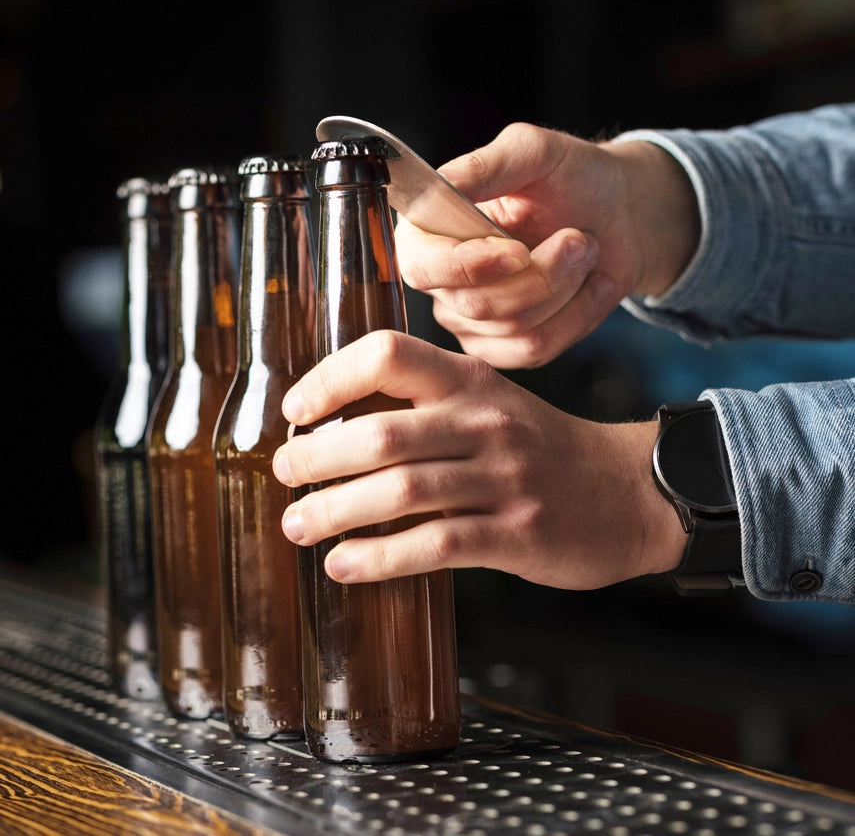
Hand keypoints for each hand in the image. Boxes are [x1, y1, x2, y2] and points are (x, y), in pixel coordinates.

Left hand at [273, 330, 684, 587]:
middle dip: (317, 459)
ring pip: (401, 492)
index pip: (388, 355)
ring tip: (297, 526)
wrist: (629, 491)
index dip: (330, 379)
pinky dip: (380, 558)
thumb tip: (338, 431)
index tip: (295, 413)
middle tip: (284, 476)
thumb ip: (428, 410)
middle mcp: (485, 424)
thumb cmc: (544, 449)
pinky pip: (435, 545)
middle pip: (382, 434)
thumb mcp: (492, 407)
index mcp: (471, 382)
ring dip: (335, 512)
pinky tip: (344, 566)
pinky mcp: (517, 534)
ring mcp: (504, 479)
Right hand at [396, 123, 699, 367]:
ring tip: (586, 252)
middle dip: (544, 274)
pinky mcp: (502, 349)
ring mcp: (469, 321)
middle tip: (579, 238)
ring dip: (567, 288)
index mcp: (430, 230)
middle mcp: (441, 280)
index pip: (420, 266)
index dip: (467, 267)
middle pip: (479, 305)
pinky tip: (590, 286)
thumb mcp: (533, 153)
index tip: (519, 250)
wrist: (620, 216)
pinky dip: (578, 315)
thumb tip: (440, 187)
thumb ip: (484, 167)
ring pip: (516, 329)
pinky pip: (536, 349)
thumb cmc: (574, 179)